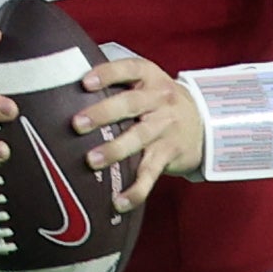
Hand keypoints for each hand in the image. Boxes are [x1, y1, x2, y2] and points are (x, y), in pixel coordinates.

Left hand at [72, 49, 202, 204]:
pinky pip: (151, 173)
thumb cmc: (159, 101)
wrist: (205, 123)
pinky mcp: (168, 154)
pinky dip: (136, 190)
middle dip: (103, 113)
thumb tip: (67, 79)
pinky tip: (118, 202)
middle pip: (131, 104)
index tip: (84, 82)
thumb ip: (116, 80)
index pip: (129, 69)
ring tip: (90, 161)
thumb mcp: (146, 82)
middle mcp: (160, 100)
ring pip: (139, 138)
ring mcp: (165, 128)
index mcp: (150, 77)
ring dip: (114, 150)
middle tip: (77, 124)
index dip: (107, 73)